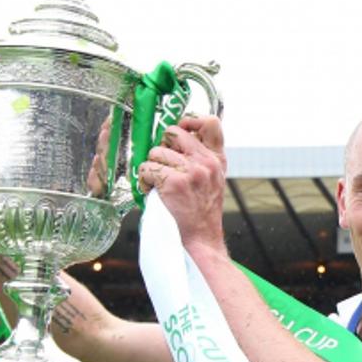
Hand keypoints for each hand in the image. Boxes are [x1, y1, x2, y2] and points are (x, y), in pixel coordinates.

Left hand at [137, 116, 227, 254]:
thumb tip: (180, 137)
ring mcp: (191, 171)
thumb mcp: (214, 180)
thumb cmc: (202, 212)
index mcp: (216, 159)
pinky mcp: (174, 183)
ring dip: (151, 168)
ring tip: (158, 185)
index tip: (180, 130)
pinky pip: (147, 169)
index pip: (211, 123)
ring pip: (155, 152)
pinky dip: (144, 181)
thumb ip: (203, 158)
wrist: (201, 240)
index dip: (190, 121)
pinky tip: (152, 192)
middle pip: (173, 132)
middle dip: (162, 147)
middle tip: (163, 165)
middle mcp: (206, 162)